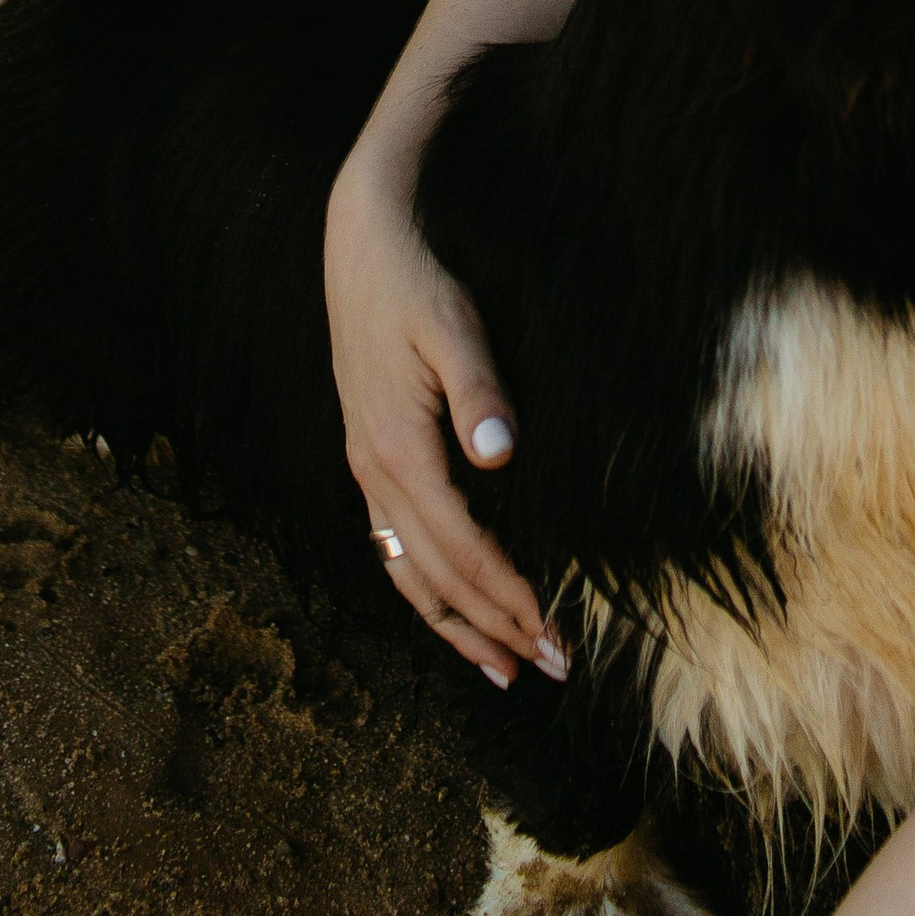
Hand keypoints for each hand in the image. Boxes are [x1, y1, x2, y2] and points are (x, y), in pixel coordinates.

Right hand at [325, 156, 564, 691]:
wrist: (360, 245)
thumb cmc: (416, 280)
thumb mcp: (452, 324)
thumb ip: (478, 388)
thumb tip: (501, 455)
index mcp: (397, 449)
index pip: (464, 548)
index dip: (510, 596)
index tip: (554, 632)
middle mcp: (374, 472)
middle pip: (438, 576)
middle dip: (495, 629)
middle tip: (551, 671)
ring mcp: (365, 469)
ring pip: (408, 573)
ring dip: (456, 626)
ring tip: (502, 670)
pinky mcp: (367, 457)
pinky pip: (392, 547)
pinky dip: (424, 590)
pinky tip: (448, 606)